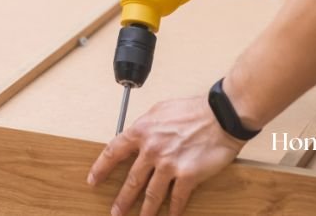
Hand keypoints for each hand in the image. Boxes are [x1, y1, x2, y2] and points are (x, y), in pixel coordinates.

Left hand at [88, 96, 245, 215]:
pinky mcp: (187, 175)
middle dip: (122, 200)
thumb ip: (147, 125)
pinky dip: (174, 210)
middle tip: (115, 211)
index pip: (113, 152)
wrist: (221, 115)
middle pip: (131, 180)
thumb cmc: (195, 109)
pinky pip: (177, 198)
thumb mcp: (162, 109)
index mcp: (142, 131)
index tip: (94, 179)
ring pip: (151, 194)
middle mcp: (152, 149)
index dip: (101, 168)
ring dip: (145, 211)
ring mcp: (168, 164)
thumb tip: (139, 135)